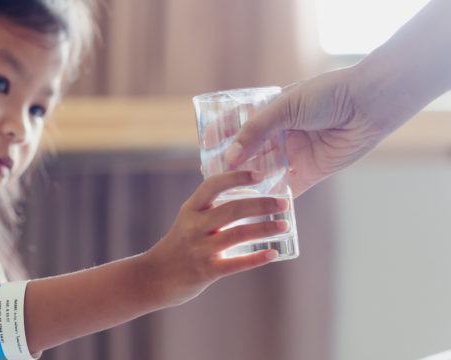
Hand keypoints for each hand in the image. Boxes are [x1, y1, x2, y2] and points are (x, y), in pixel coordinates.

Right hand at [144, 170, 288, 307]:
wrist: (153, 278)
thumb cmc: (177, 246)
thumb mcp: (187, 221)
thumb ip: (209, 209)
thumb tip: (243, 192)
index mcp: (190, 210)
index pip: (213, 185)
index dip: (237, 177)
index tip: (259, 175)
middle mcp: (194, 226)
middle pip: (232, 209)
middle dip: (262, 204)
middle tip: (283, 203)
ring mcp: (200, 249)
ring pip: (238, 235)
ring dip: (265, 229)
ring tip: (284, 225)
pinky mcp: (206, 271)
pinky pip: (236, 263)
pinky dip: (257, 258)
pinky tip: (273, 254)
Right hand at [228, 66, 394, 196]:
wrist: (365, 106)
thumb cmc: (325, 96)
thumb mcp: (284, 107)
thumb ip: (255, 131)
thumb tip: (230, 157)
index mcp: (273, 112)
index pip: (241, 125)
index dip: (222, 135)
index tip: (205, 145)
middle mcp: (282, 134)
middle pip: (250, 153)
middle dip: (232, 164)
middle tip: (212, 176)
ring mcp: (294, 154)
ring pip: (265, 172)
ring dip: (249, 183)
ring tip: (227, 194)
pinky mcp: (310, 173)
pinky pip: (287, 189)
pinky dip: (273, 198)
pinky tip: (255, 207)